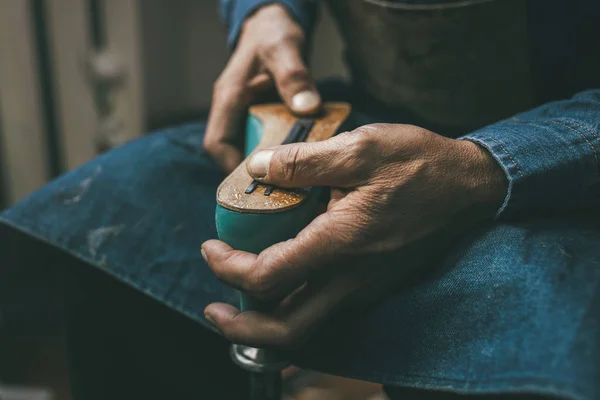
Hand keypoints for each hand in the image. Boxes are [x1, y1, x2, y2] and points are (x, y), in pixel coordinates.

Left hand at [202, 124, 507, 347]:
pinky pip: (323, 308)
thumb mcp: (360, 148)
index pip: (268, 278)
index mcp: (341, 244)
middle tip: (213, 307)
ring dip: (264, 319)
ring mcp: (364, 287)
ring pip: (305, 326)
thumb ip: (303, 160)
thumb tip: (257, 168)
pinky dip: (290, 304)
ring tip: (237, 294)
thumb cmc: (419, 164)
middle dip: (241, 329)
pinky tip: (280, 276)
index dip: (228, 268)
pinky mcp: (372, 283)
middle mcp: (351, 279)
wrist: (469, 187)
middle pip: (286, 332)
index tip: (211, 246)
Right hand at [204, 4, 320, 172]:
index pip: (217, 143)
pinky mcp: (260, 115)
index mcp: (229, 97)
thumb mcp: (284, 49)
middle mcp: (233, 110)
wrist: (273, 23)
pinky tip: (301, 158)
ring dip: (269, 164)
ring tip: (295, 180)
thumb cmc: (272, 32)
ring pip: (250, 148)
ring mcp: (245, 113)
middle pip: (233, 153)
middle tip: (282, 188)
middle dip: (254, 172)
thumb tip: (307, 108)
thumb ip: (294, 77)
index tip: (256, 183)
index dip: (232, 166)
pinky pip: (265, 139)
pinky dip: (280, 151)